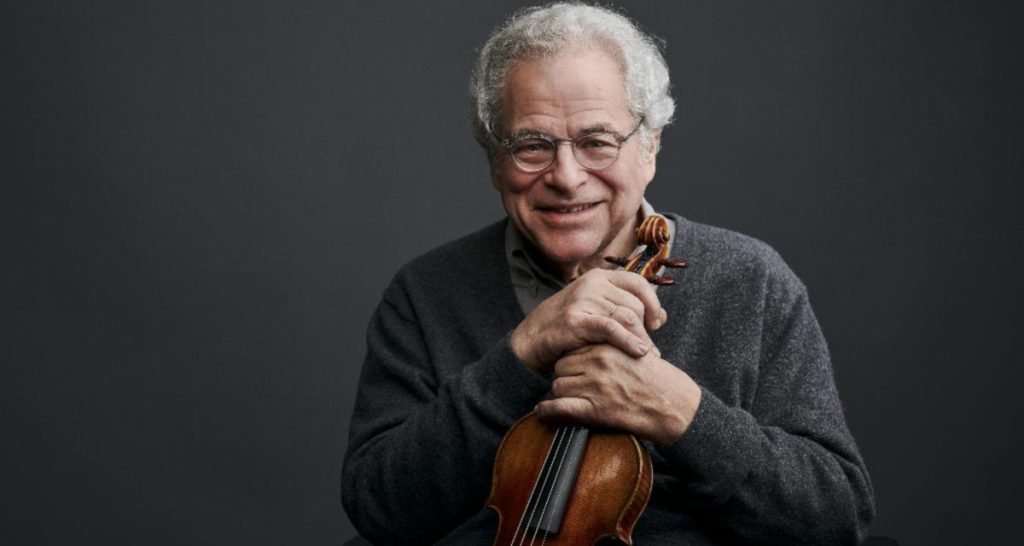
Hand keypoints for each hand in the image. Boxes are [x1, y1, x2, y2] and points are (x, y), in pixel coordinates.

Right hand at [510, 269, 667, 373]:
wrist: (530, 341)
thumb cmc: (567, 329)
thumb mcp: (598, 313)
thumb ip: (627, 311)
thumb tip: (662, 317)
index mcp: (598, 277)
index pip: (638, 283)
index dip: (653, 303)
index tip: (656, 323)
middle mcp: (591, 283)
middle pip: (634, 304)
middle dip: (645, 329)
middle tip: (650, 349)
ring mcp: (582, 299)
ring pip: (626, 317)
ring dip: (640, 339)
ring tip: (646, 355)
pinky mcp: (575, 319)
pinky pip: (611, 327)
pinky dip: (628, 340)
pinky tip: (638, 352)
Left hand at [535, 344, 701, 444]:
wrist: (676, 406)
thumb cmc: (659, 380)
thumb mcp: (637, 350)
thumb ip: (614, 344)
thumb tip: (591, 347)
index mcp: (609, 345)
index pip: (574, 347)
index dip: (573, 359)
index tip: (575, 367)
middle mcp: (599, 362)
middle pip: (562, 366)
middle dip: (566, 375)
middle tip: (574, 384)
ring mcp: (595, 386)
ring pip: (558, 386)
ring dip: (561, 393)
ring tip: (568, 398)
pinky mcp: (595, 410)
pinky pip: (559, 408)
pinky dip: (548, 412)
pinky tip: (543, 413)